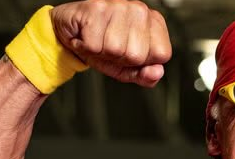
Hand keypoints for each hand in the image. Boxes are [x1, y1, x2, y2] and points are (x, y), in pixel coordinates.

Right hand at [50, 0, 171, 87]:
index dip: (142, 63)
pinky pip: (95, 45)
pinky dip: (87, 47)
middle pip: (137, 55)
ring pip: (116, 50)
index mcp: (154, 23)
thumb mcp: (129, 68)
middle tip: (110, 47)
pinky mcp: (97, 7)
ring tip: (99, 40)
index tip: (130, 54)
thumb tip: (158, 72)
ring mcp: (119, 6)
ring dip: (102, 52)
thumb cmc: (103, 47)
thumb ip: (146, 76)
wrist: (72, 32)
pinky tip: (87, 36)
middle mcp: (140, 10)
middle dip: (120, 59)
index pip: (162, 54)